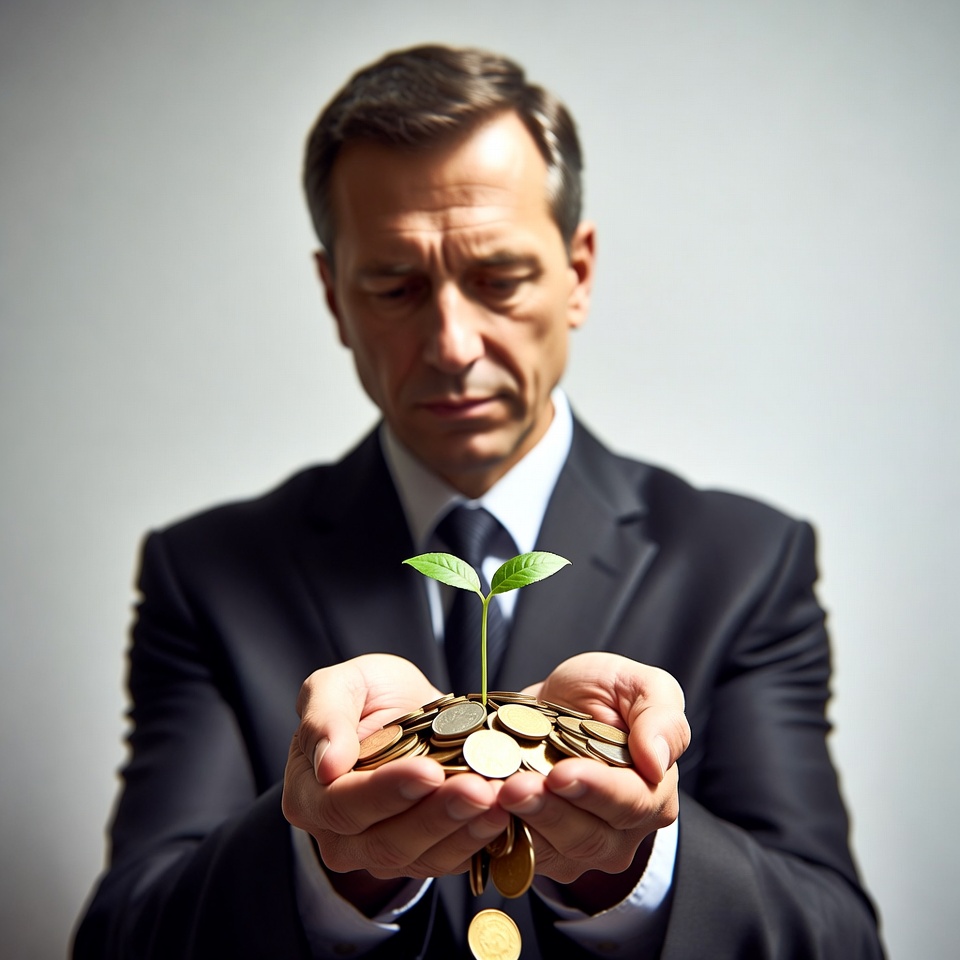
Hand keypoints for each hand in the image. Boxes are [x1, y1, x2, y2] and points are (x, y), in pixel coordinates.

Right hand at [281, 654, 510, 907]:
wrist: (408, 709)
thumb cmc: (367, 694)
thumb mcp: (340, 684)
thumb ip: (323, 716)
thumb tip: (327, 765)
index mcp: (310, 796)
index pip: (344, 804)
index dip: (387, 791)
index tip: (429, 771)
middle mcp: (340, 838)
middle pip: (386, 841)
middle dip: (437, 815)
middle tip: (479, 789)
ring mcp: (382, 854)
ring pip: (422, 857)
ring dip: (465, 830)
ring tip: (500, 800)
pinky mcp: (423, 858)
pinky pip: (450, 861)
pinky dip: (480, 839)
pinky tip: (505, 813)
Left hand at [497, 652, 689, 907]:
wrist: (556, 705)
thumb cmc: (604, 694)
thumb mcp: (638, 685)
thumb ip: (660, 716)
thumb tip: (658, 760)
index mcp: (652, 792)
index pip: (630, 802)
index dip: (596, 790)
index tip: (561, 774)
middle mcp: (621, 832)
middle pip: (587, 835)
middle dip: (547, 811)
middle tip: (513, 787)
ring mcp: (579, 849)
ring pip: (550, 850)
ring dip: (518, 824)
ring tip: (491, 795)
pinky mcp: (539, 854)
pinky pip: (516, 853)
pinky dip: (494, 831)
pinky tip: (477, 807)